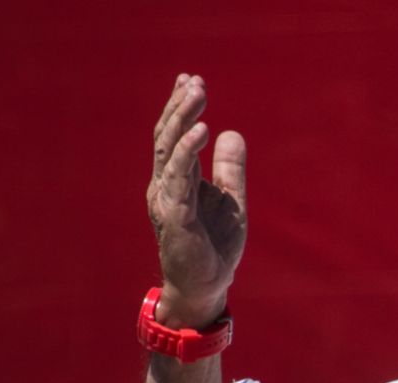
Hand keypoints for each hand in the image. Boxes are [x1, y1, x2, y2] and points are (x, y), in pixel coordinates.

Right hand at [147, 74, 246, 328]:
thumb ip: (230, 169)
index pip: (173, 137)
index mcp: (176, 182)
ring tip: (198, 95)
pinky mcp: (176, 216)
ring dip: (182, 120)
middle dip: (179, 107)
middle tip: (195, 81)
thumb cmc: (215, 246)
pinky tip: (201, 131)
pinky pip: (180, 178)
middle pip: (167, 138)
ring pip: (169, 151)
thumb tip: (232, 132)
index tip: (190, 80)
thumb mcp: (231, 200)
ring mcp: (167, 200)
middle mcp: (165, 186)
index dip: (179, 108)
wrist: (206, 287)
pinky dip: (188, 152)